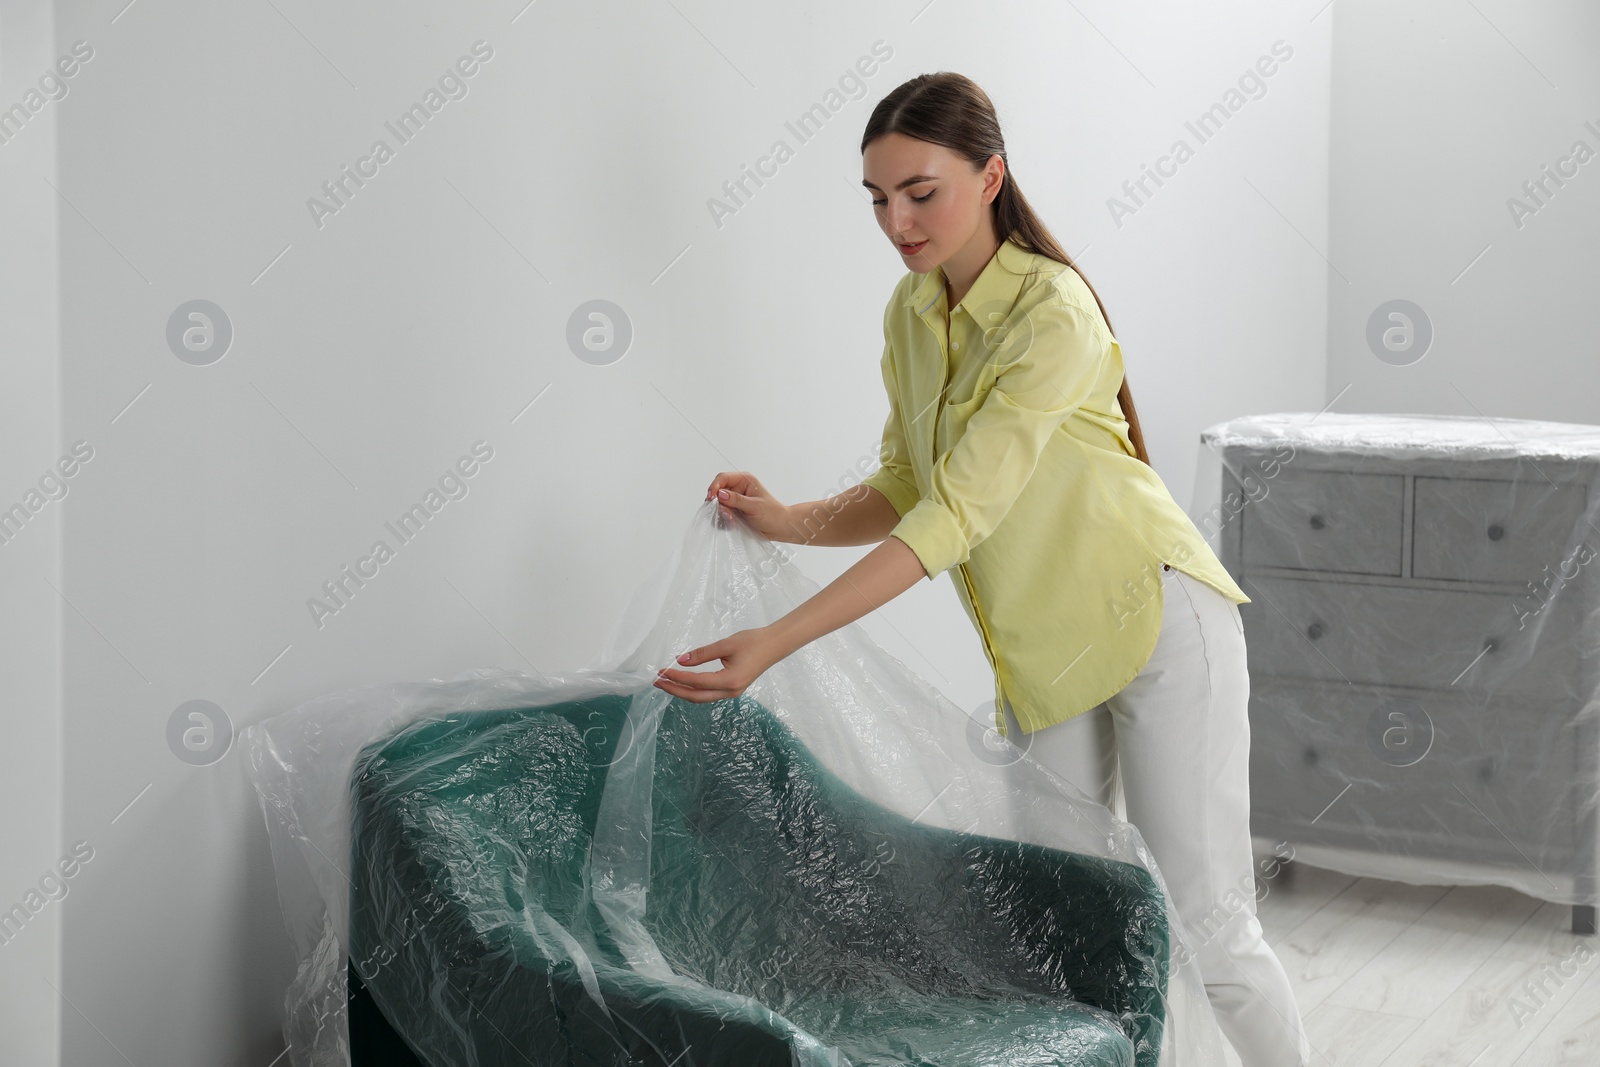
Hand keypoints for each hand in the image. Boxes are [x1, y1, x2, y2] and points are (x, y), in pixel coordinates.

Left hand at [653, 626, 790, 703]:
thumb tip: (680, 660)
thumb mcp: (726, 644)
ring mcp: (732, 692)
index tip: (662, 671)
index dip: (677, 677)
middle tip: (657, 681)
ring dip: (682, 691)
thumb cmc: (753, 642)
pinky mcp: (732, 688)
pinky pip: (708, 694)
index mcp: (729, 681)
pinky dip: (693, 689)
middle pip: (696, 696)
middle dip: (674, 689)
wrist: (774, 645)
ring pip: (701, 697)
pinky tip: (684, 682)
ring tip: (666, 682)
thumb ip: (702, 654)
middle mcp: (730, 691)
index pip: (696, 682)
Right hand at [705, 471, 793, 541]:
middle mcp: (737, 488)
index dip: (714, 486)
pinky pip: (720, 513)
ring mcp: (734, 500)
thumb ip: (737, 500)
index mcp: (744, 480)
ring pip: (718, 504)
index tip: (711, 498)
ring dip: (721, 513)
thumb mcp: (755, 506)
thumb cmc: (772, 514)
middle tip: (726, 514)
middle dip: (718, 503)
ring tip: (733, 521)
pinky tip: (733, 524)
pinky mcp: (733, 511)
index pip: (723, 478)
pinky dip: (723, 520)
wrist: (779, 528)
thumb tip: (720, 494)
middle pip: (717, 491)